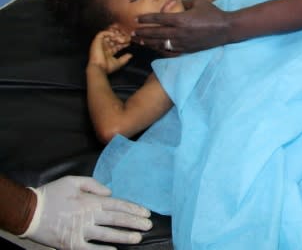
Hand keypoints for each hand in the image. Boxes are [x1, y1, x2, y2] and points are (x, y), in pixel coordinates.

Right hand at [21, 176, 151, 249]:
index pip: (118, 205)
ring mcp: (80, 231)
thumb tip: (110, 192)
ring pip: (107, 235)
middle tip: (149, 226)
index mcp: (91, 201)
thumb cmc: (51, 194)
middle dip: (135, 223)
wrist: (29, 212)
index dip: (134, 209)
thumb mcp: (72, 181)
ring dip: (124, 237)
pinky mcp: (71, 244)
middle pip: (117, 220)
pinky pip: (90, 249)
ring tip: (138, 238)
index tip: (147, 213)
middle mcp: (89, 216)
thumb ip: (93, 185)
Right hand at [88, 29, 132, 74]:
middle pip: (113, 39)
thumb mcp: (118, 63)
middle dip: (120, 38)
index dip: (123, 43)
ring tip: (121, 38)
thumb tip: (130, 55)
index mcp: (108, 52)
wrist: (98, 68)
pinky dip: (109, 33)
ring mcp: (100, 43)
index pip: (116, 44)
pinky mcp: (96, 41)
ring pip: (108, 35)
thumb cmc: (106, 67)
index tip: (129, 42)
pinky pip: (102, 33)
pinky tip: (114, 36)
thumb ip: (124, 58)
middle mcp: (104, 47)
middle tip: (126, 38)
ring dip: (115, 35)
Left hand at [133, 0, 231, 52]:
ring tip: (139, 41)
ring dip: (148, 42)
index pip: (159, 19)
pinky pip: (170, 51)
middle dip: (142, 33)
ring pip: (161, 44)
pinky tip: (154, 49)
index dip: (146, 19)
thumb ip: (185, 2)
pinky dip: (161, 50)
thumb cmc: (212, 13)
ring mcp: (183, 42)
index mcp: (181, 19)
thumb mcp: (199, 2)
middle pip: (156, 33)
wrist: (225, 29)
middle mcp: (179, 32)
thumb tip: (176, 1)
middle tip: (132, 33)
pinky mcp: (187, 49)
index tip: (136, 19)